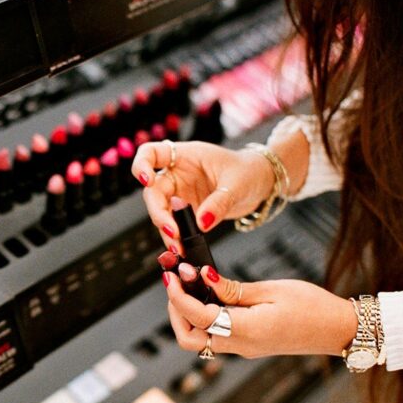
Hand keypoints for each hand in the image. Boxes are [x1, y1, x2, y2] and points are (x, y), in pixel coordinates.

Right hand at [131, 141, 274, 250]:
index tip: (147, 181)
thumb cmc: (248, 172)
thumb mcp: (237, 184)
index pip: (150, 153)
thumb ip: (219, 203)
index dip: (141, 166)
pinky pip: (173, 224)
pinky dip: (175, 237)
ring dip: (166, 230)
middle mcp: (176, 174)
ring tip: (178, 247)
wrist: (260, 183)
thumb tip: (201, 223)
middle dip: (158, 213)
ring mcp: (179, 193)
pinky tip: (182, 248)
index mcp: (185, 156)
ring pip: (160, 212)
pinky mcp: (185, 211)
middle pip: (152, 191)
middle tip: (173, 232)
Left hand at [163, 263, 357, 357]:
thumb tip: (203, 277)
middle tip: (176, 282)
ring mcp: (243, 348)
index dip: (179, 295)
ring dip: (187, 315)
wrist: (338, 329)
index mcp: (247, 332)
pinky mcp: (247, 345)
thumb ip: (232, 288)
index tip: (171, 274)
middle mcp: (240, 346)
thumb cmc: (313, 307)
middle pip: (189, 339)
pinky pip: (215, 334)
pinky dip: (204, 316)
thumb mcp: (272, 290)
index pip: (198, 316)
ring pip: (199, 339)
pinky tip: (209, 293)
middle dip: (175, 311)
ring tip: (190, 284)